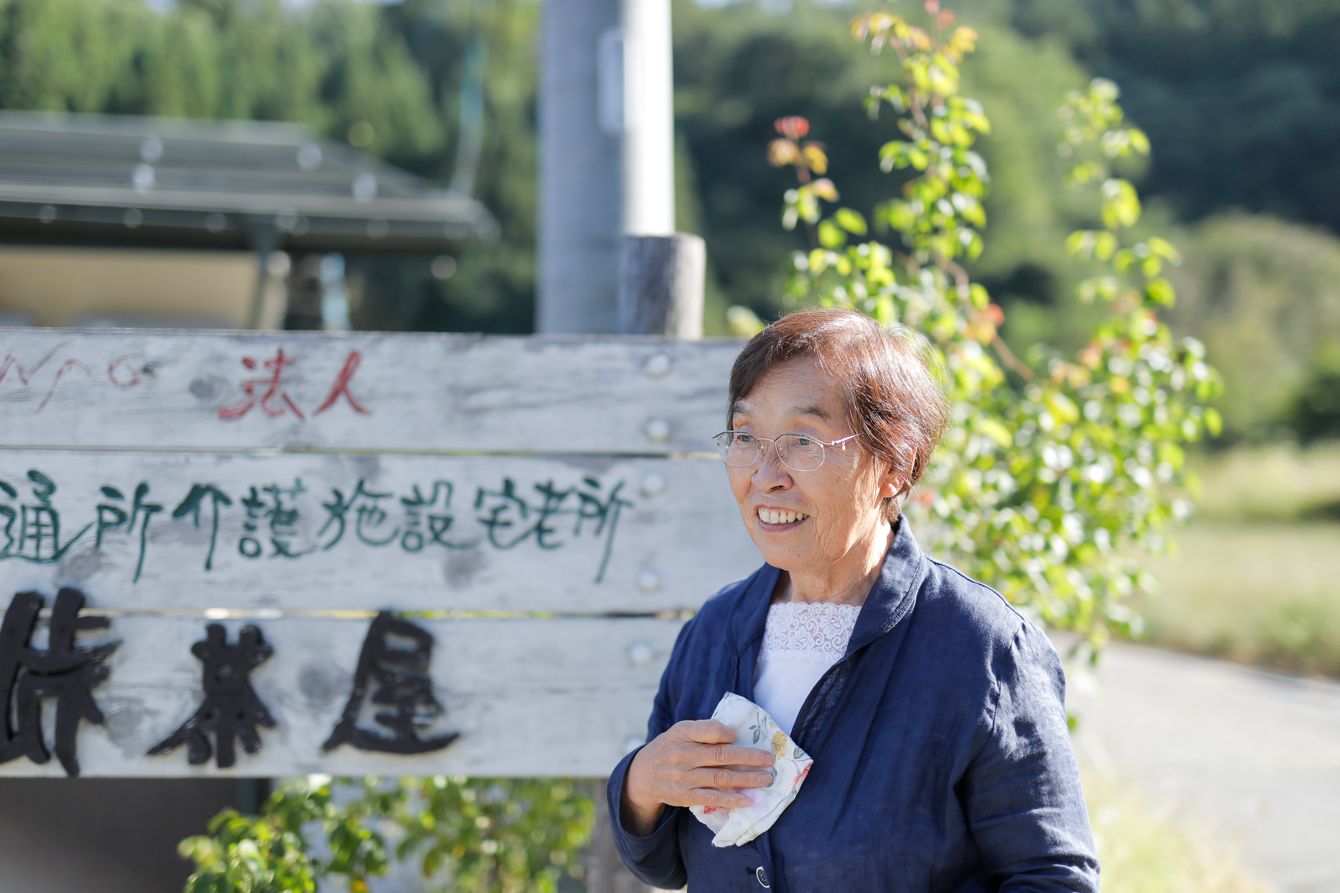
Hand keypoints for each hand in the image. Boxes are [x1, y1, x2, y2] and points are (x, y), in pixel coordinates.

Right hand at [620, 719, 776, 835]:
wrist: (644, 774)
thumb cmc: (671, 747)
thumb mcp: (681, 731)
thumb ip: (704, 730)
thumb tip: (733, 734)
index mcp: (682, 733)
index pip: (709, 730)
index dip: (727, 734)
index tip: (739, 736)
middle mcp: (683, 755)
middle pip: (721, 756)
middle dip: (749, 758)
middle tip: (770, 759)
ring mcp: (684, 777)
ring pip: (720, 778)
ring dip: (746, 779)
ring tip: (765, 778)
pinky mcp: (685, 796)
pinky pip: (712, 798)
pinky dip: (731, 800)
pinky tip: (747, 800)